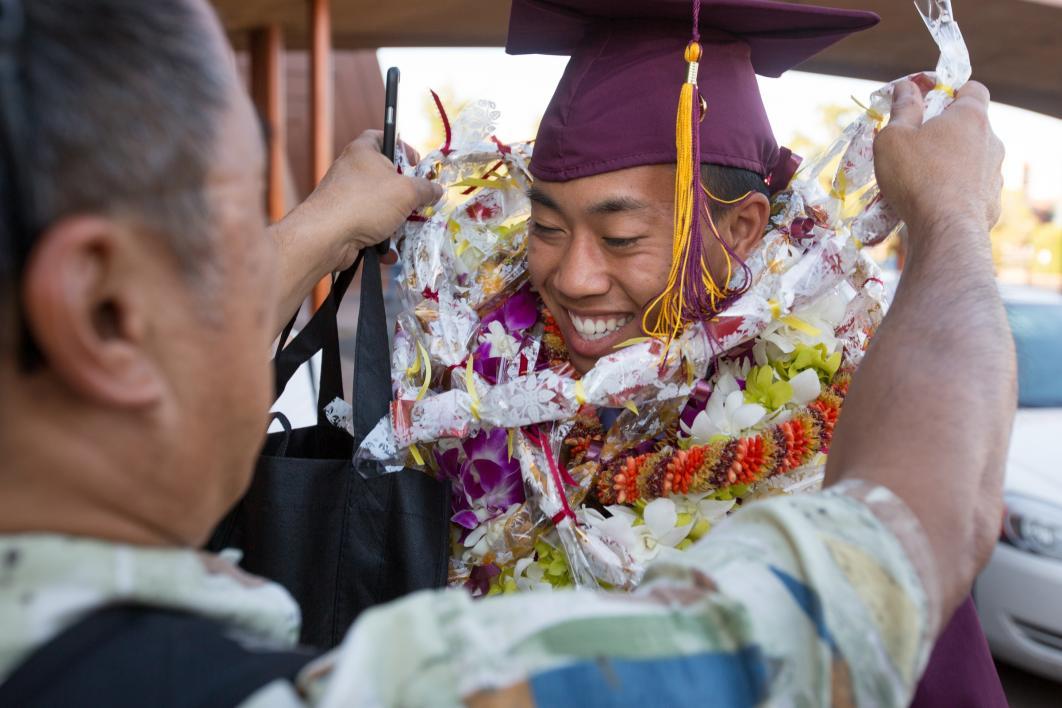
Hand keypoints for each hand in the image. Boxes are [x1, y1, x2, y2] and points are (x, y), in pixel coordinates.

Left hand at [289, 130, 441, 269]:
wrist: (326, 236)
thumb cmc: (366, 202)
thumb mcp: (406, 192)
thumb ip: (425, 189)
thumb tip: (437, 190)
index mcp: (363, 151)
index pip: (383, 137)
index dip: (402, 147)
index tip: (416, 163)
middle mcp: (351, 170)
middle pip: (385, 176)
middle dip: (404, 193)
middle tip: (418, 202)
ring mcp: (345, 196)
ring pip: (379, 205)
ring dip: (396, 221)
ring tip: (406, 231)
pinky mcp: (343, 221)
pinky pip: (369, 226)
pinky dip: (380, 238)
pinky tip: (388, 250)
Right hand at [874, 80, 1004, 239]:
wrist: (946, 230)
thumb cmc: (916, 176)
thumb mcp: (894, 138)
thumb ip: (901, 109)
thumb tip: (905, 87)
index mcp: (970, 118)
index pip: (973, 89)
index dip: (952, 91)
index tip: (929, 103)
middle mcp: (991, 141)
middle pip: (970, 126)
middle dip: (946, 132)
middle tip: (917, 146)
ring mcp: (995, 172)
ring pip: (972, 159)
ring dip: (951, 163)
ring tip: (922, 180)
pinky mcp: (993, 201)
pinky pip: (972, 188)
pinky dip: (956, 190)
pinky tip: (934, 203)